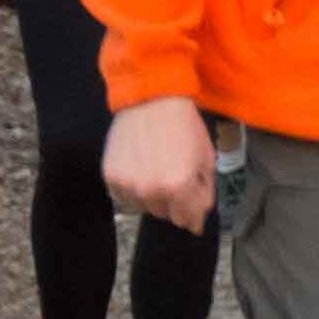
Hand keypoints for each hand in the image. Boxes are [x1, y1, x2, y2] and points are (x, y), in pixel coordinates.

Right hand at [104, 96, 214, 229]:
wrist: (151, 98)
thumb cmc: (183, 125)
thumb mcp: (206, 158)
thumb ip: (204, 191)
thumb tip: (199, 215)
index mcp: (179, 186)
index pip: (187, 220)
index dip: (194, 214)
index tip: (194, 208)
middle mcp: (151, 190)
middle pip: (166, 214)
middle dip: (175, 202)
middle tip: (176, 177)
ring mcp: (128, 184)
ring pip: (144, 207)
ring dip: (152, 196)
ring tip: (157, 170)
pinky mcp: (111, 176)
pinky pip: (124, 197)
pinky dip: (133, 189)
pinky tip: (140, 170)